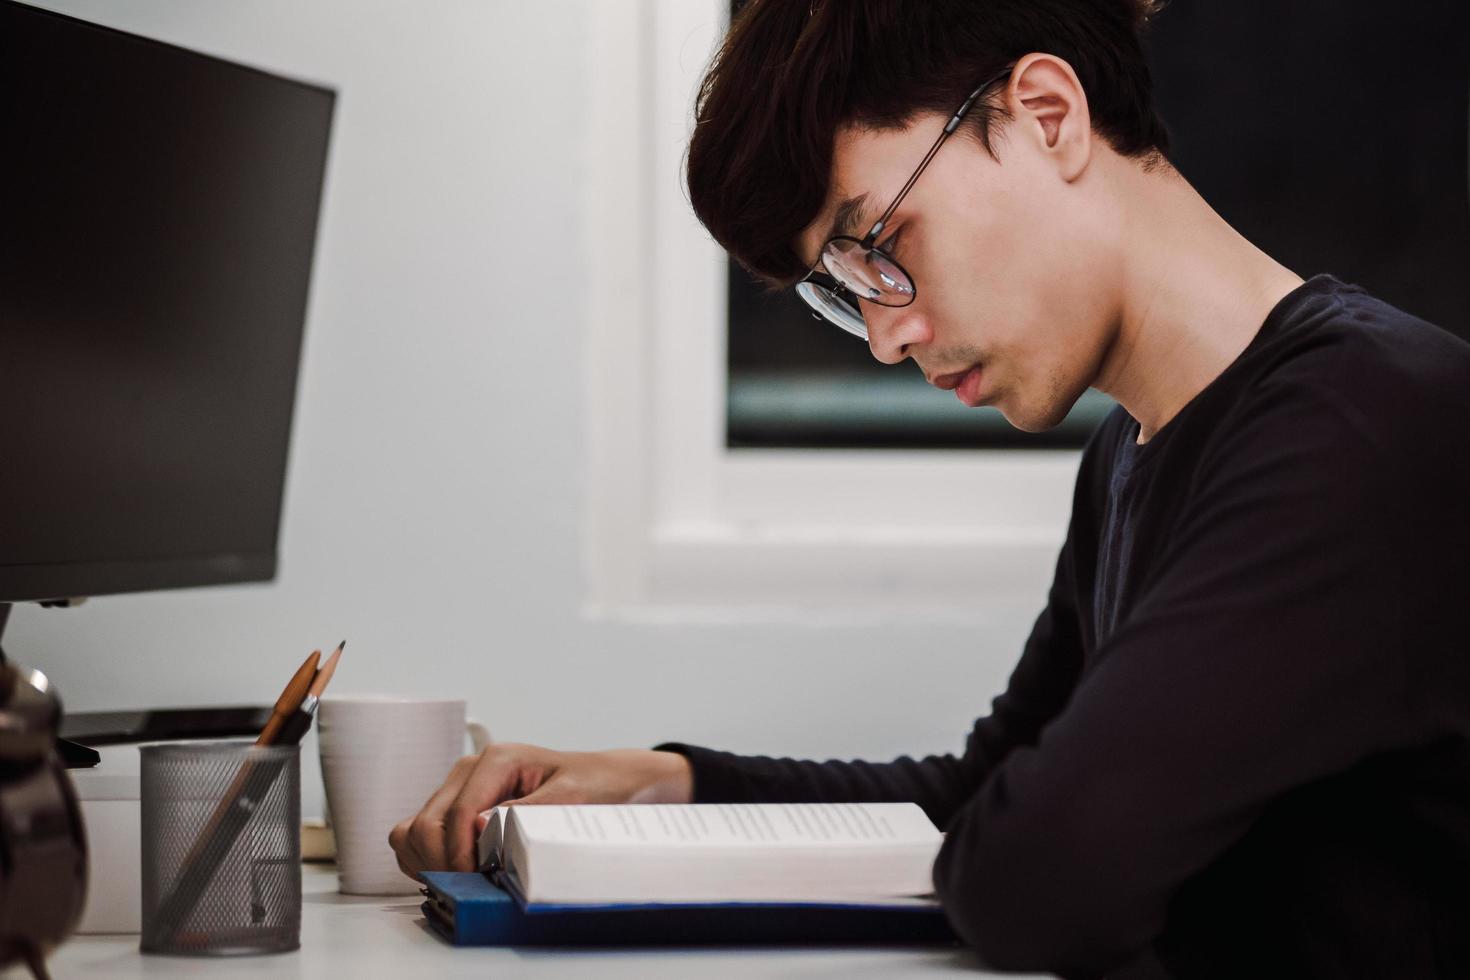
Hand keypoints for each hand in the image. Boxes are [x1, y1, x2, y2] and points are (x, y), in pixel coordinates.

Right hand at [388, 742, 693, 877]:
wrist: (609, 781)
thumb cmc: (595, 784)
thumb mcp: (572, 797)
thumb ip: (526, 811)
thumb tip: (479, 825)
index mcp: (497, 759)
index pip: (456, 814)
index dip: (461, 854)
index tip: (479, 879)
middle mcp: (472, 770)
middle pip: (427, 823)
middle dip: (443, 861)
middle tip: (474, 884)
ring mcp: (461, 787)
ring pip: (414, 829)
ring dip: (429, 860)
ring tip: (464, 877)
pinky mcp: (457, 806)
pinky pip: (417, 833)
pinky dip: (424, 857)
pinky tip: (456, 870)